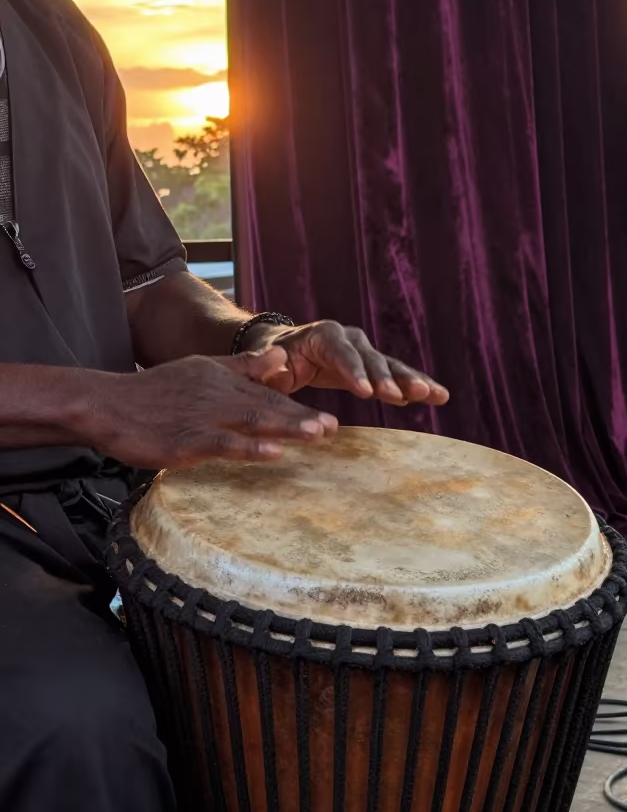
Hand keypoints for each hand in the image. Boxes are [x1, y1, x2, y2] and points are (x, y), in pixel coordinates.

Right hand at [86, 349, 337, 467]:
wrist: (107, 404)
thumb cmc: (152, 392)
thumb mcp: (200, 367)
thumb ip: (242, 365)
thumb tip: (281, 358)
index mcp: (221, 377)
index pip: (266, 393)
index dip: (297, 406)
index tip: (327, 419)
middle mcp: (218, 394)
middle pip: (267, 406)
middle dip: (302, 418)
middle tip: (334, 428)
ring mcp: (203, 416)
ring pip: (253, 420)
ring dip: (288, 427)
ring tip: (317, 435)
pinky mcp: (187, 440)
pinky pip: (224, 443)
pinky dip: (251, 447)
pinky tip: (274, 453)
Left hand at [248, 321, 448, 405]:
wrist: (282, 351)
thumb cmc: (270, 360)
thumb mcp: (263, 364)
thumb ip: (268, 369)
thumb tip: (280, 372)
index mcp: (322, 335)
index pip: (341, 353)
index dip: (355, 372)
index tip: (367, 393)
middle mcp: (349, 338)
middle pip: (372, 359)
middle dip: (390, 379)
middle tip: (408, 396)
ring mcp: (364, 351)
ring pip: (391, 367)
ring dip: (413, 381)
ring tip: (436, 395)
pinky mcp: (373, 367)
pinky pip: (397, 376)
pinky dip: (415, 386)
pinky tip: (437, 397)